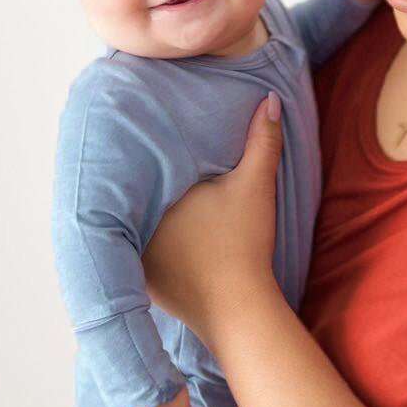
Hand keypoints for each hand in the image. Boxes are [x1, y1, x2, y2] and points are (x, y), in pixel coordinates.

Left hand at [142, 92, 281, 350]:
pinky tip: (161, 244)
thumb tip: (270, 97)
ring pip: (138, 230)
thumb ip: (262, 141)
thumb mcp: (255, 186)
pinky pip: (144, 261)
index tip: (149, 138)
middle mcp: (136, 228)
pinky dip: (152, 252)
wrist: (239, 308)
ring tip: (146, 203)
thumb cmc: (243, 243)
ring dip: (144, 220)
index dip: (151, 156)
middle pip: (139, 199)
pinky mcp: (147, 286)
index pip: (147, 168)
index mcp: (155, 196)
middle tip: (146, 168)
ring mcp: (138, 261)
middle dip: (142, 187)